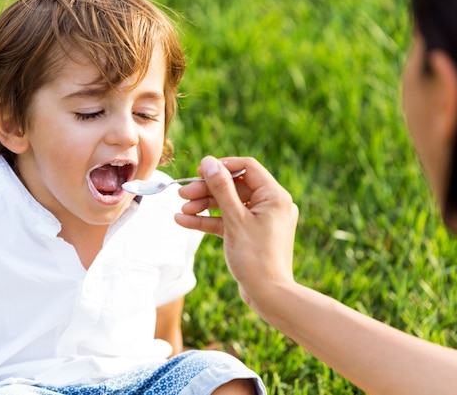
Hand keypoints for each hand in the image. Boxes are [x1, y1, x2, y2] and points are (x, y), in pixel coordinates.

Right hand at [174, 156, 298, 308]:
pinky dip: (209, 221)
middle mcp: (271, 205)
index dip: (222, 167)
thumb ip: (221, 188)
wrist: (268, 295)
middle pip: (234, 187)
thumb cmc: (255, 257)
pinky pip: (228, 221)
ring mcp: (261, 220)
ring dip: (204, 205)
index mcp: (274, 196)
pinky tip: (184, 221)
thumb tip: (209, 162)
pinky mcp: (251, 234)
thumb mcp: (234, 219)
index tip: (199, 171)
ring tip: (181, 209)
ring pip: (228, 204)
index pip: (247, 168)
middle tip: (183, 194)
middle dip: (207, 190)